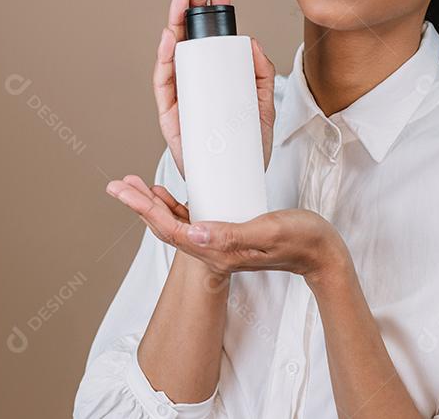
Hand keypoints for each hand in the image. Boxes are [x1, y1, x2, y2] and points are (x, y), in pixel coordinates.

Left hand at [104, 176, 349, 282]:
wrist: (321, 253)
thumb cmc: (301, 239)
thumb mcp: (268, 230)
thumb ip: (231, 235)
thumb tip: (194, 232)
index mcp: (218, 250)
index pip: (171, 230)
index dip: (145, 209)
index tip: (125, 190)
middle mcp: (213, 251)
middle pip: (166, 228)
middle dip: (140, 205)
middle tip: (117, 185)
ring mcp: (219, 245)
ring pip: (175, 226)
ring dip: (152, 206)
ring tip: (133, 187)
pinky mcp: (227, 235)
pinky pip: (191, 224)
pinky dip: (173, 208)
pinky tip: (167, 197)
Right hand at [154, 0, 275, 180]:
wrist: (234, 183)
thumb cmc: (247, 147)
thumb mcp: (264, 106)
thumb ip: (261, 74)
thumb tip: (251, 43)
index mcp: (218, 78)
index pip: (214, 38)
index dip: (214, 11)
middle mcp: (197, 83)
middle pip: (189, 39)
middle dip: (190, 7)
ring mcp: (182, 97)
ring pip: (173, 55)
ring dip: (175, 24)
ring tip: (181, 1)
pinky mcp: (171, 115)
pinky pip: (165, 83)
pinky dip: (165, 59)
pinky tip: (171, 38)